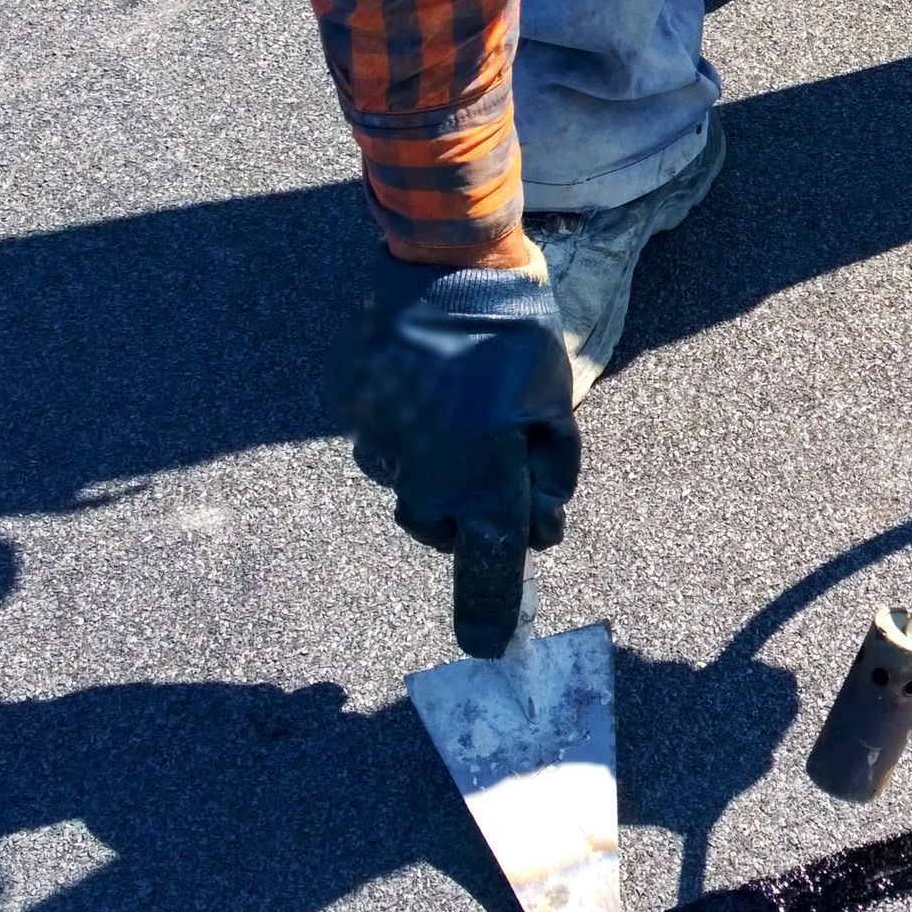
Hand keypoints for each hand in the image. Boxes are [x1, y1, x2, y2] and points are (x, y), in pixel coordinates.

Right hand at [341, 232, 579, 657]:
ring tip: (471, 414)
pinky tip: (436, 396)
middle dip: (474, 514)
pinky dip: (415, 437)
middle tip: (507, 463)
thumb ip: (548, 477)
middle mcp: (426, 468)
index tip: (489, 650)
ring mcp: (384, 440)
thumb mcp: (554, 408)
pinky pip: (389, 448)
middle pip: (445, 528)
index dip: (490, 608)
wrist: (446, 262)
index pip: (489, 559)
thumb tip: (541, 530)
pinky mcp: (357, 412)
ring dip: (443, 473)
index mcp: (485, 468)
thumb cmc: (517, 336)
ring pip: (414, 490)